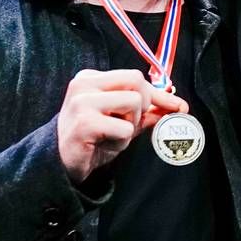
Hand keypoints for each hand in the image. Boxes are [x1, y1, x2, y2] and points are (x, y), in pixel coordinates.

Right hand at [57, 68, 188, 181]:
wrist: (61, 164)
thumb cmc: (92, 140)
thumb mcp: (121, 122)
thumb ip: (146, 112)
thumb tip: (178, 107)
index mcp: (90, 78)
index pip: (134, 76)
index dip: (158, 94)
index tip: (179, 106)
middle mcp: (84, 84)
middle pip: (136, 81)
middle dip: (144, 105)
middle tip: (131, 123)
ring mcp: (82, 102)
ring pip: (134, 102)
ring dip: (131, 125)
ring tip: (112, 135)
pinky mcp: (85, 123)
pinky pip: (125, 129)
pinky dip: (121, 141)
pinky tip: (104, 145)